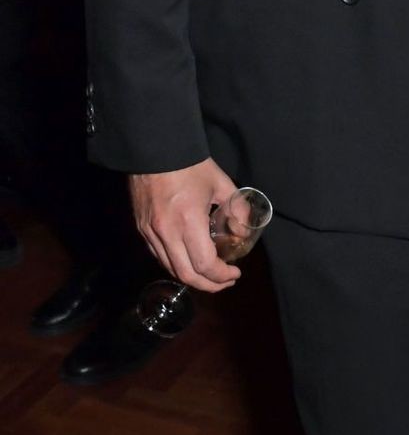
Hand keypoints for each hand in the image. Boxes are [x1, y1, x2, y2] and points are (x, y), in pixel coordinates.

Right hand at [129, 158, 241, 293]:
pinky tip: (189, 260)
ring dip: (192, 277)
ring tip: (209, 274)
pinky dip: (175, 264)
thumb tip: (242, 233)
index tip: (235, 273)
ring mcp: (150, 232)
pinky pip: (158, 256)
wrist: (153, 149)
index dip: (221, 275)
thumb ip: (236, 209)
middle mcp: (166, 232)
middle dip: (209, 284)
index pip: (205, 264)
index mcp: (188, 221)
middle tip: (225, 281)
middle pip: (186, 275)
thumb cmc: (189, 165)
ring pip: (170, 268)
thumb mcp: (221, 183)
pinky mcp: (141, 228)